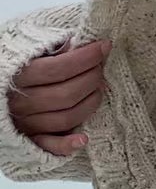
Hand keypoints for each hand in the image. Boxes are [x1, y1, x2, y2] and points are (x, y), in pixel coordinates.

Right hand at [8, 39, 111, 155]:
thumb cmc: (18, 67)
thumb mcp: (30, 51)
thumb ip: (54, 48)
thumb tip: (81, 42)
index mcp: (19, 77)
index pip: (59, 68)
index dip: (86, 57)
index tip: (103, 47)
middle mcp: (20, 102)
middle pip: (66, 94)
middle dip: (92, 78)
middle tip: (102, 68)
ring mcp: (25, 124)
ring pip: (66, 118)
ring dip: (90, 103)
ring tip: (100, 88)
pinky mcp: (30, 140)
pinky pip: (49, 146)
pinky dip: (67, 145)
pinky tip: (84, 138)